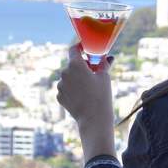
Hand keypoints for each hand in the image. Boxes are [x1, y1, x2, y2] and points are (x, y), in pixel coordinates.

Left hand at [57, 43, 115, 161]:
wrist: (94, 119)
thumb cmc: (101, 96)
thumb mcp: (105, 77)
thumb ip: (103, 64)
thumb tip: (107, 57)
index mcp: (75, 64)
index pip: (74, 49)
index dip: (81, 48)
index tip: (86, 50)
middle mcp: (64, 73)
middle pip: (72, 64)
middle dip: (82, 66)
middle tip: (94, 72)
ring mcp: (60, 85)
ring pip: (69, 77)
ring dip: (77, 78)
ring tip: (89, 88)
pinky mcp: (59, 96)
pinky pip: (66, 88)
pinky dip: (73, 89)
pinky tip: (83, 97)